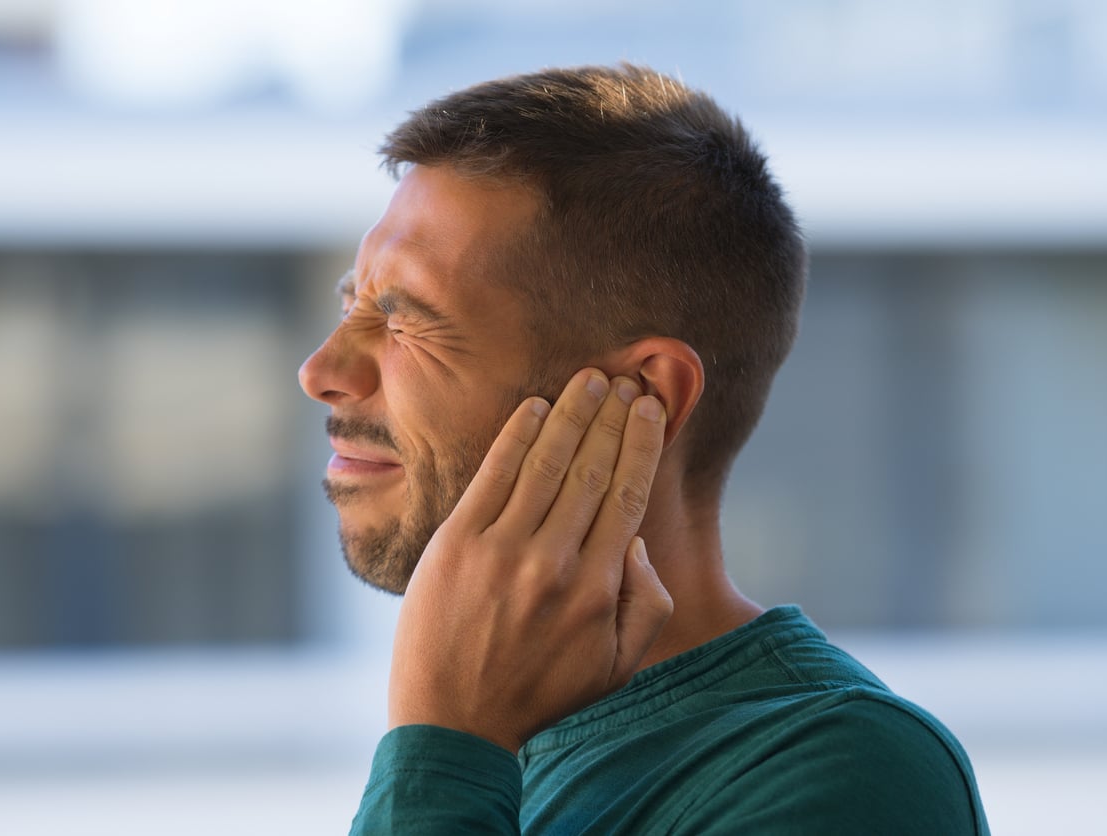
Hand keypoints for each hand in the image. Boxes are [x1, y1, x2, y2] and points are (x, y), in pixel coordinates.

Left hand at [387, 368, 672, 751]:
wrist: (453, 724)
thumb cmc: (541, 696)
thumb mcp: (615, 670)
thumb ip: (645, 607)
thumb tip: (638, 543)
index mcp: (598, 592)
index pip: (628, 498)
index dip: (643, 446)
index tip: (653, 410)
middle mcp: (554, 564)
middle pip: (592, 471)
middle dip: (613, 419)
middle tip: (627, 381)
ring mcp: (501, 551)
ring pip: (546, 464)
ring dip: (572, 415)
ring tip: (591, 381)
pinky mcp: (456, 544)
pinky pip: (493, 475)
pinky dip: (517, 436)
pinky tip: (536, 407)